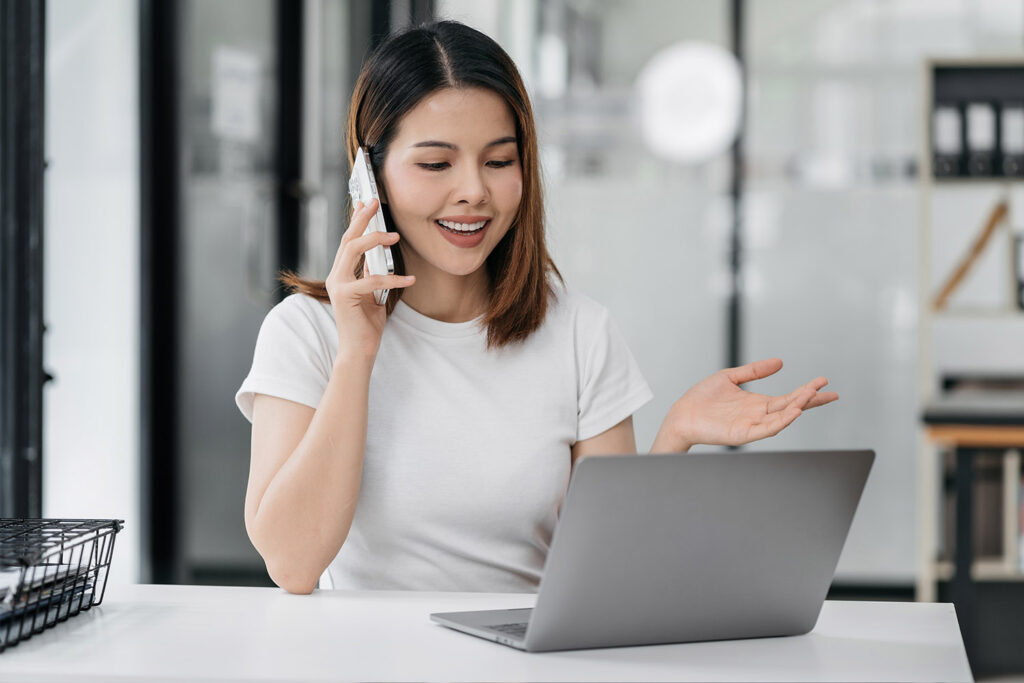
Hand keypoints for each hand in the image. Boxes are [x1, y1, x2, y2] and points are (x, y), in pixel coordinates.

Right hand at [325, 198, 414, 362]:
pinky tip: (409, 280)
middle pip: (347, 239)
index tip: (366, 203)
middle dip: (362, 219)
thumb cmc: (366, 324)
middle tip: (375, 203)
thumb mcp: (372, 293)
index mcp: (340, 274)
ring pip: (352, 251)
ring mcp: (337, 285)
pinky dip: (392, 279)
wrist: (359, 350)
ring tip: (394, 236)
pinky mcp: (344, 297)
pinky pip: (371, 280)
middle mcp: (335, 276)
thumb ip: (371, 274)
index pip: (348, 241)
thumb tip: (379, 257)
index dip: (356, 220)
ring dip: (374, 240)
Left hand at [652, 358, 837, 452]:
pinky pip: (766, 429)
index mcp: (757, 403)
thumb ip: (755, 371)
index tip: (825, 383)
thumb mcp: (730, 377)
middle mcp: (759, 415)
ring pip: (782, 418)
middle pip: (791, 407)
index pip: (789, 398)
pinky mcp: (743, 434)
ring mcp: (752, 425)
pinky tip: (793, 412)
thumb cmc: (702, 398)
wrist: (681, 414)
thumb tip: (780, 362)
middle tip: (830, 391)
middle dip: (811, 400)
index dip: (807, 391)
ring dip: (798, 407)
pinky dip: (782, 422)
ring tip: (811, 394)